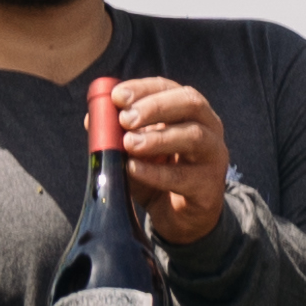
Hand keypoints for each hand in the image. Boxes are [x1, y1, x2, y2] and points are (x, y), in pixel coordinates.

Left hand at [108, 76, 233, 246]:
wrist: (180, 217)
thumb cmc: (158, 175)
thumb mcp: (135, 152)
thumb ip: (117, 135)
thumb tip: (91, 118)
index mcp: (189, 112)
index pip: (170, 88)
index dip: (143, 88)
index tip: (117, 97)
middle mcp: (209, 128)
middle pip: (190, 103)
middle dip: (155, 107)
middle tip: (125, 119)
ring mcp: (213, 157)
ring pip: (194, 136)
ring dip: (158, 137)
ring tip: (128, 144)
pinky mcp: (209, 187)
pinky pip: (184, 176)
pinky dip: (156, 172)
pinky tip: (134, 169)